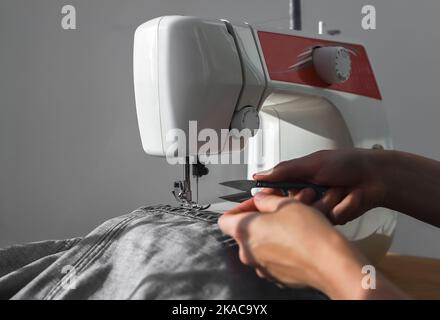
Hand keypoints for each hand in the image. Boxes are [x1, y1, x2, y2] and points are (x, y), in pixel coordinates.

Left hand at [219, 192, 405, 298]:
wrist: (330, 262)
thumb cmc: (308, 234)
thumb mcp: (286, 204)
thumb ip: (266, 200)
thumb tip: (261, 199)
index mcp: (244, 232)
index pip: (225, 220)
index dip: (239, 208)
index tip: (254, 203)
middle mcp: (248, 253)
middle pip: (245, 232)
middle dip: (261, 218)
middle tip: (278, 209)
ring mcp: (262, 268)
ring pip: (261, 245)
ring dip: (273, 232)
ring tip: (292, 222)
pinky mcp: (277, 276)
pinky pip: (274, 258)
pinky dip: (282, 248)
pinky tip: (298, 239)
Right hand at [252, 149, 388, 223]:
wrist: (377, 176)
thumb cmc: (347, 163)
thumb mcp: (313, 163)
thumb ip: (285, 171)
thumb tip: (259, 175)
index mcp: (298, 179)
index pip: (274, 193)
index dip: (269, 199)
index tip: (264, 202)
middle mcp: (307, 194)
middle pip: (292, 209)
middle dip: (307, 199)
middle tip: (317, 188)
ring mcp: (320, 207)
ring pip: (311, 216)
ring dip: (328, 201)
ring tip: (340, 190)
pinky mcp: (333, 219)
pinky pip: (329, 220)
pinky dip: (341, 207)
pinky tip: (350, 197)